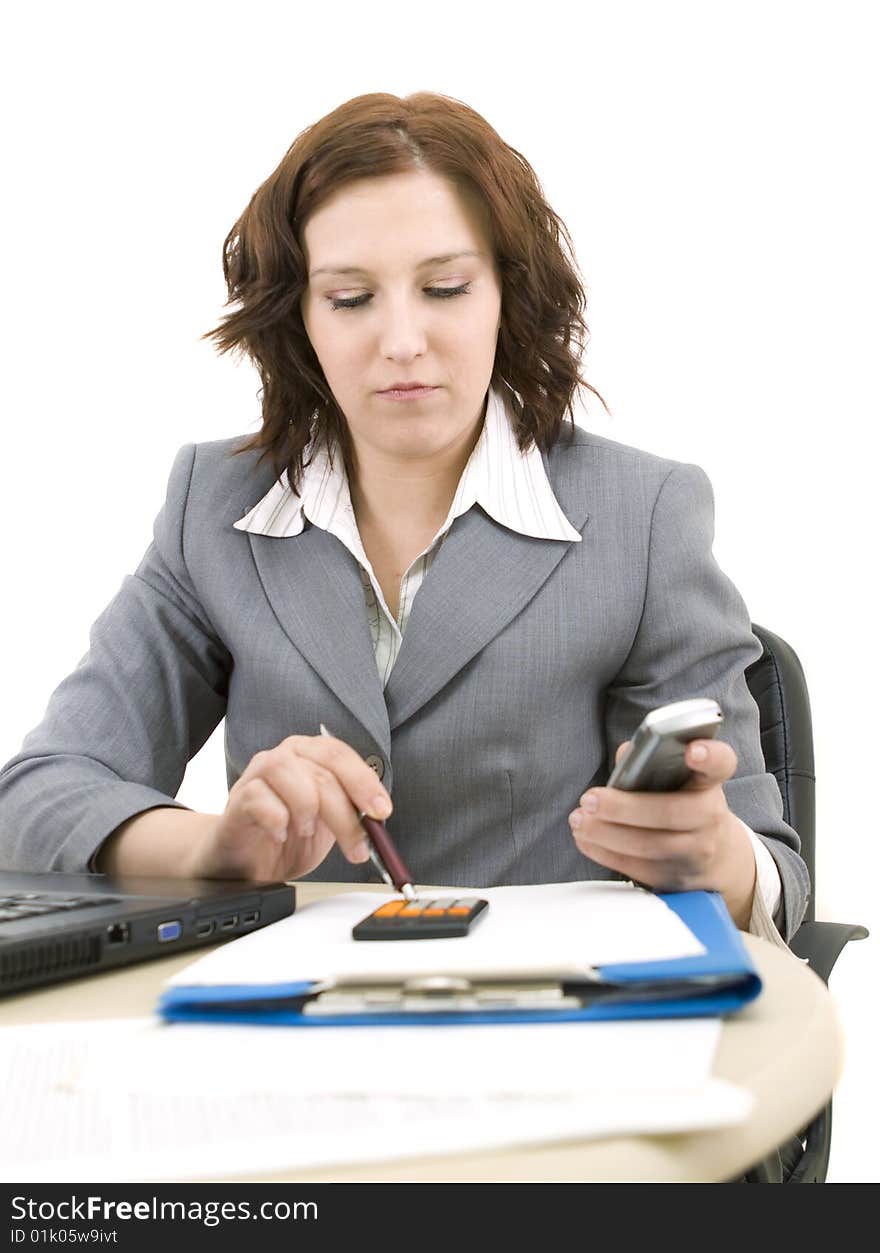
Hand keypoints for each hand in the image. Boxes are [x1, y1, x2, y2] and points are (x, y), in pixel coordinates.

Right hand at [191, 734, 392, 881]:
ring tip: (306, 832)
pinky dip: (280, 824)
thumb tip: (378, 818)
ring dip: (309, 814)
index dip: (364, 782)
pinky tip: (280, 836)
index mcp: (310, 753)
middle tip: (358, 846)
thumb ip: (352, 812)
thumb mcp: (329, 823)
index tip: (381, 811)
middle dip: (346, 815)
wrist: (244, 859)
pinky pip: (264, 802)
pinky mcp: (239, 797)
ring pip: (296, 782)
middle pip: (324, 773)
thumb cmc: (287, 834)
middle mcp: (285, 755)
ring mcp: (259, 772)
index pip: (340, 755)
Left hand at [568, 738, 756, 926]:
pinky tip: (585, 838)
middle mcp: (710, 818)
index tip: (693, 750)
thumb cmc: (684, 805)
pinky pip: (636, 868)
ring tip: (579, 820)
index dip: (709, 756)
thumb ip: (652, 761)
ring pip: (648, 846)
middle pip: (669, 813)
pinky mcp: (677, 879)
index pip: (719, 764)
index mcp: (709, 783)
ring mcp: (696, 852)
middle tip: (589, 799)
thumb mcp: (680, 780)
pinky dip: (604, 853)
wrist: (716, 857)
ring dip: (605, 833)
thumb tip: (625, 755)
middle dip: (623, 808)